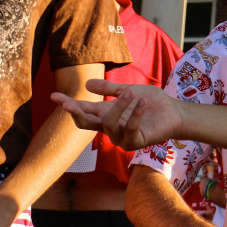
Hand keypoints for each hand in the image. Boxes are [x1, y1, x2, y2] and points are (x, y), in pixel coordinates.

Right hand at [52, 80, 183, 150]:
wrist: (173, 111)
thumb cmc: (151, 102)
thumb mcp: (128, 91)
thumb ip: (109, 90)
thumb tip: (86, 84)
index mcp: (106, 114)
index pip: (83, 110)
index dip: (68, 104)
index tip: (54, 96)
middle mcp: (110, 127)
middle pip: (86, 123)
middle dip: (76, 113)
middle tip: (69, 104)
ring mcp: (122, 137)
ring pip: (108, 124)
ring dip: (119, 107)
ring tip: (132, 93)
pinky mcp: (136, 142)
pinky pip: (130, 130)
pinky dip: (135, 115)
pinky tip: (141, 102)